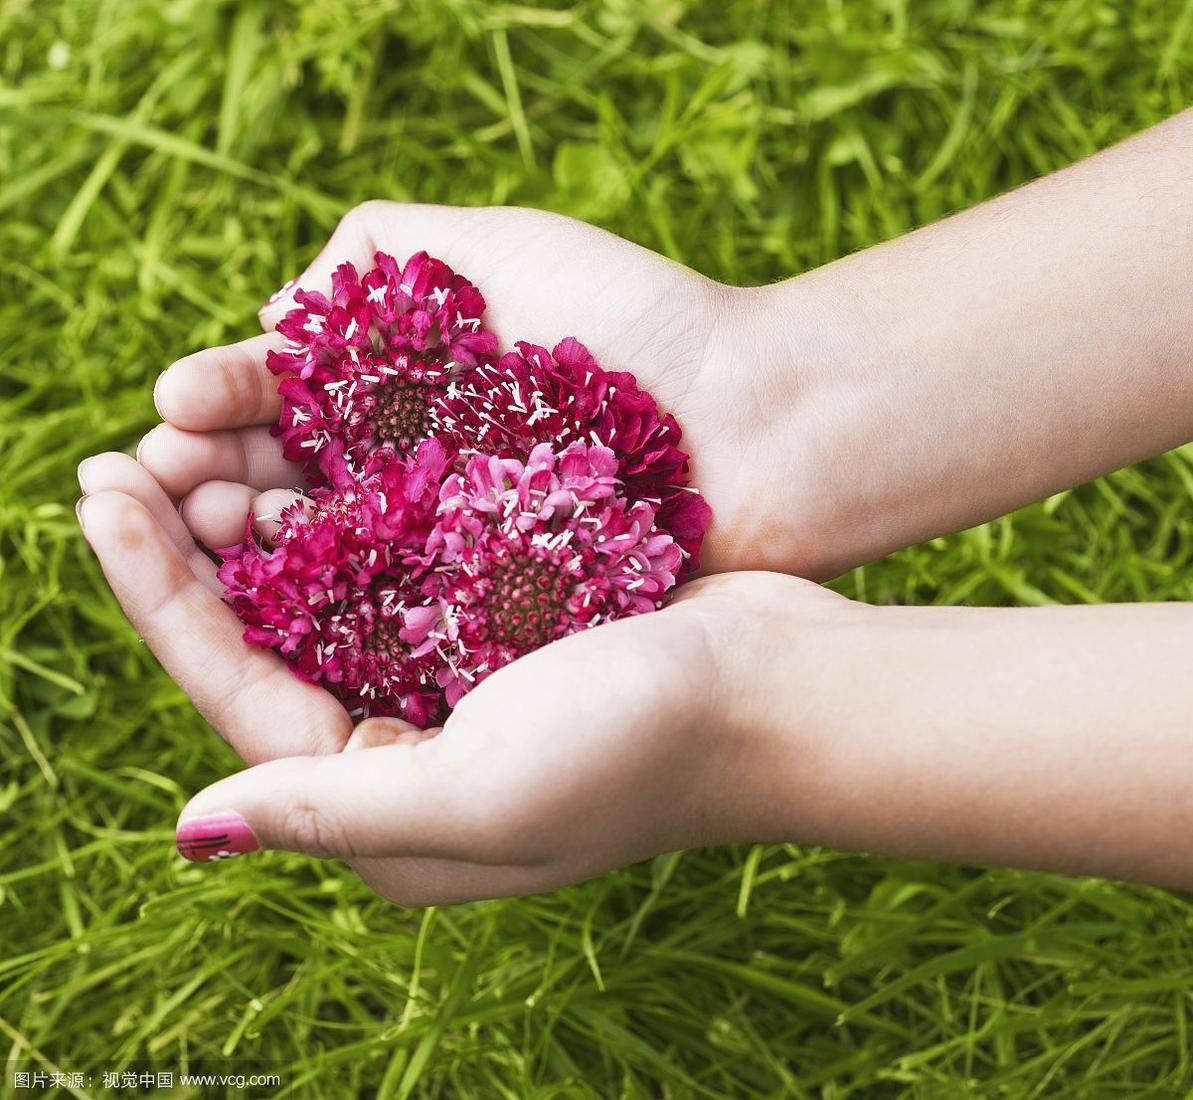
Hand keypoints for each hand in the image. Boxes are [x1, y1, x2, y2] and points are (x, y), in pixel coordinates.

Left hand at [75, 456, 834, 903]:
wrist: (786, 688)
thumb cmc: (644, 746)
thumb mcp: (481, 794)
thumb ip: (334, 813)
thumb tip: (191, 829)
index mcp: (388, 807)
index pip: (237, 699)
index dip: (158, 597)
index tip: (99, 494)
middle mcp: (408, 746)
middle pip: (270, 639)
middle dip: (193, 550)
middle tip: (128, 451)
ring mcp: (456, 678)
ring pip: (328, 588)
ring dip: (265, 514)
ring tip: (205, 432)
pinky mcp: (501, 620)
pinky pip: (399, 555)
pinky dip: (353, 501)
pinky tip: (311, 443)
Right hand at [138, 201, 810, 577]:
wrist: (762, 425)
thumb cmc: (641, 327)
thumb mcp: (504, 247)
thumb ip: (386, 253)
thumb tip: (279, 314)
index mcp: (413, 390)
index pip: (287, 401)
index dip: (223, 405)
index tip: (172, 409)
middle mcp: (421, 474)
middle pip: (290, 483)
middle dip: (211, 483)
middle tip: (150, 486)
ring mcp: (454, 549)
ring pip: (325, 556)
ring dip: (246, 547)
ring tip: (189, 529)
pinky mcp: (492, 612)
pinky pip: (391, 612)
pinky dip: (329, 601)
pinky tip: (273, 587)